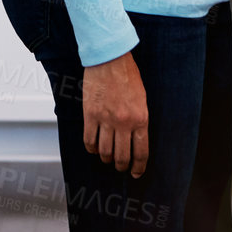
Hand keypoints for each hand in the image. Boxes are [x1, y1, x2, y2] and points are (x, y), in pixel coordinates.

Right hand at [83, 52, 149, 177]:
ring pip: (105, 151)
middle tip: (120, 167)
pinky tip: (94, 148)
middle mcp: (124, 123)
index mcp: (140, 119)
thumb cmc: (127, 75)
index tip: (136, 172)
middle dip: (121, 166)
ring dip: (106, 159)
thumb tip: (135, 138)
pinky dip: (91, 148)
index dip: (138, 167)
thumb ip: (139, 119)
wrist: (110, 59)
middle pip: (122, 156)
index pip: (141, 152)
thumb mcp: (141, 99)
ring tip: (107, 158)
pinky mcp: (90, 115)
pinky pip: (89, 140)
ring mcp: (106, 120)